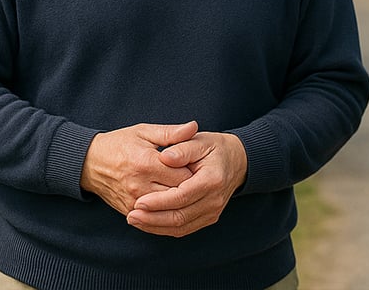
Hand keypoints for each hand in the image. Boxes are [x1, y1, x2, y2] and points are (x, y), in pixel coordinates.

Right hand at [79, 121, 197, 214]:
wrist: (89, 163)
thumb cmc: (119, 143)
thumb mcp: (144, 132)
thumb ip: (171, 133)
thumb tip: (194, 127)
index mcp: (146, 163)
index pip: (183, 175)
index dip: (196, 172)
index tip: (200, 166)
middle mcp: (140, 185)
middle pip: (178, 195)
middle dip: (191, 189)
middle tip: (198, 180)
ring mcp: (134, 201)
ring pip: (168, 210)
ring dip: (180, 202)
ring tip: (187, 191)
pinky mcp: (129, 212)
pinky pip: (155, 219)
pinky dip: (167, 212)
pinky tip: (174, 203)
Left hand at [126, 131, 247, 236]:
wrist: (237, 161)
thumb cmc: (214, 148)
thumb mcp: (199, 141)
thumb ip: (182, 148)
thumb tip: (165, 157)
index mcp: (212, 179)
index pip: (182, 196)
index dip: (159, 201)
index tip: (139, 201)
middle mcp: (214, 199)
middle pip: (180, 216)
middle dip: (153, 218)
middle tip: (131, 215)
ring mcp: (213, 211)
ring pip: (180, 227)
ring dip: (156, 226)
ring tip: (135, 220)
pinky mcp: (208, 218)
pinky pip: (184, 229)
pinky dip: (164, 229)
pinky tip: (148, 223)